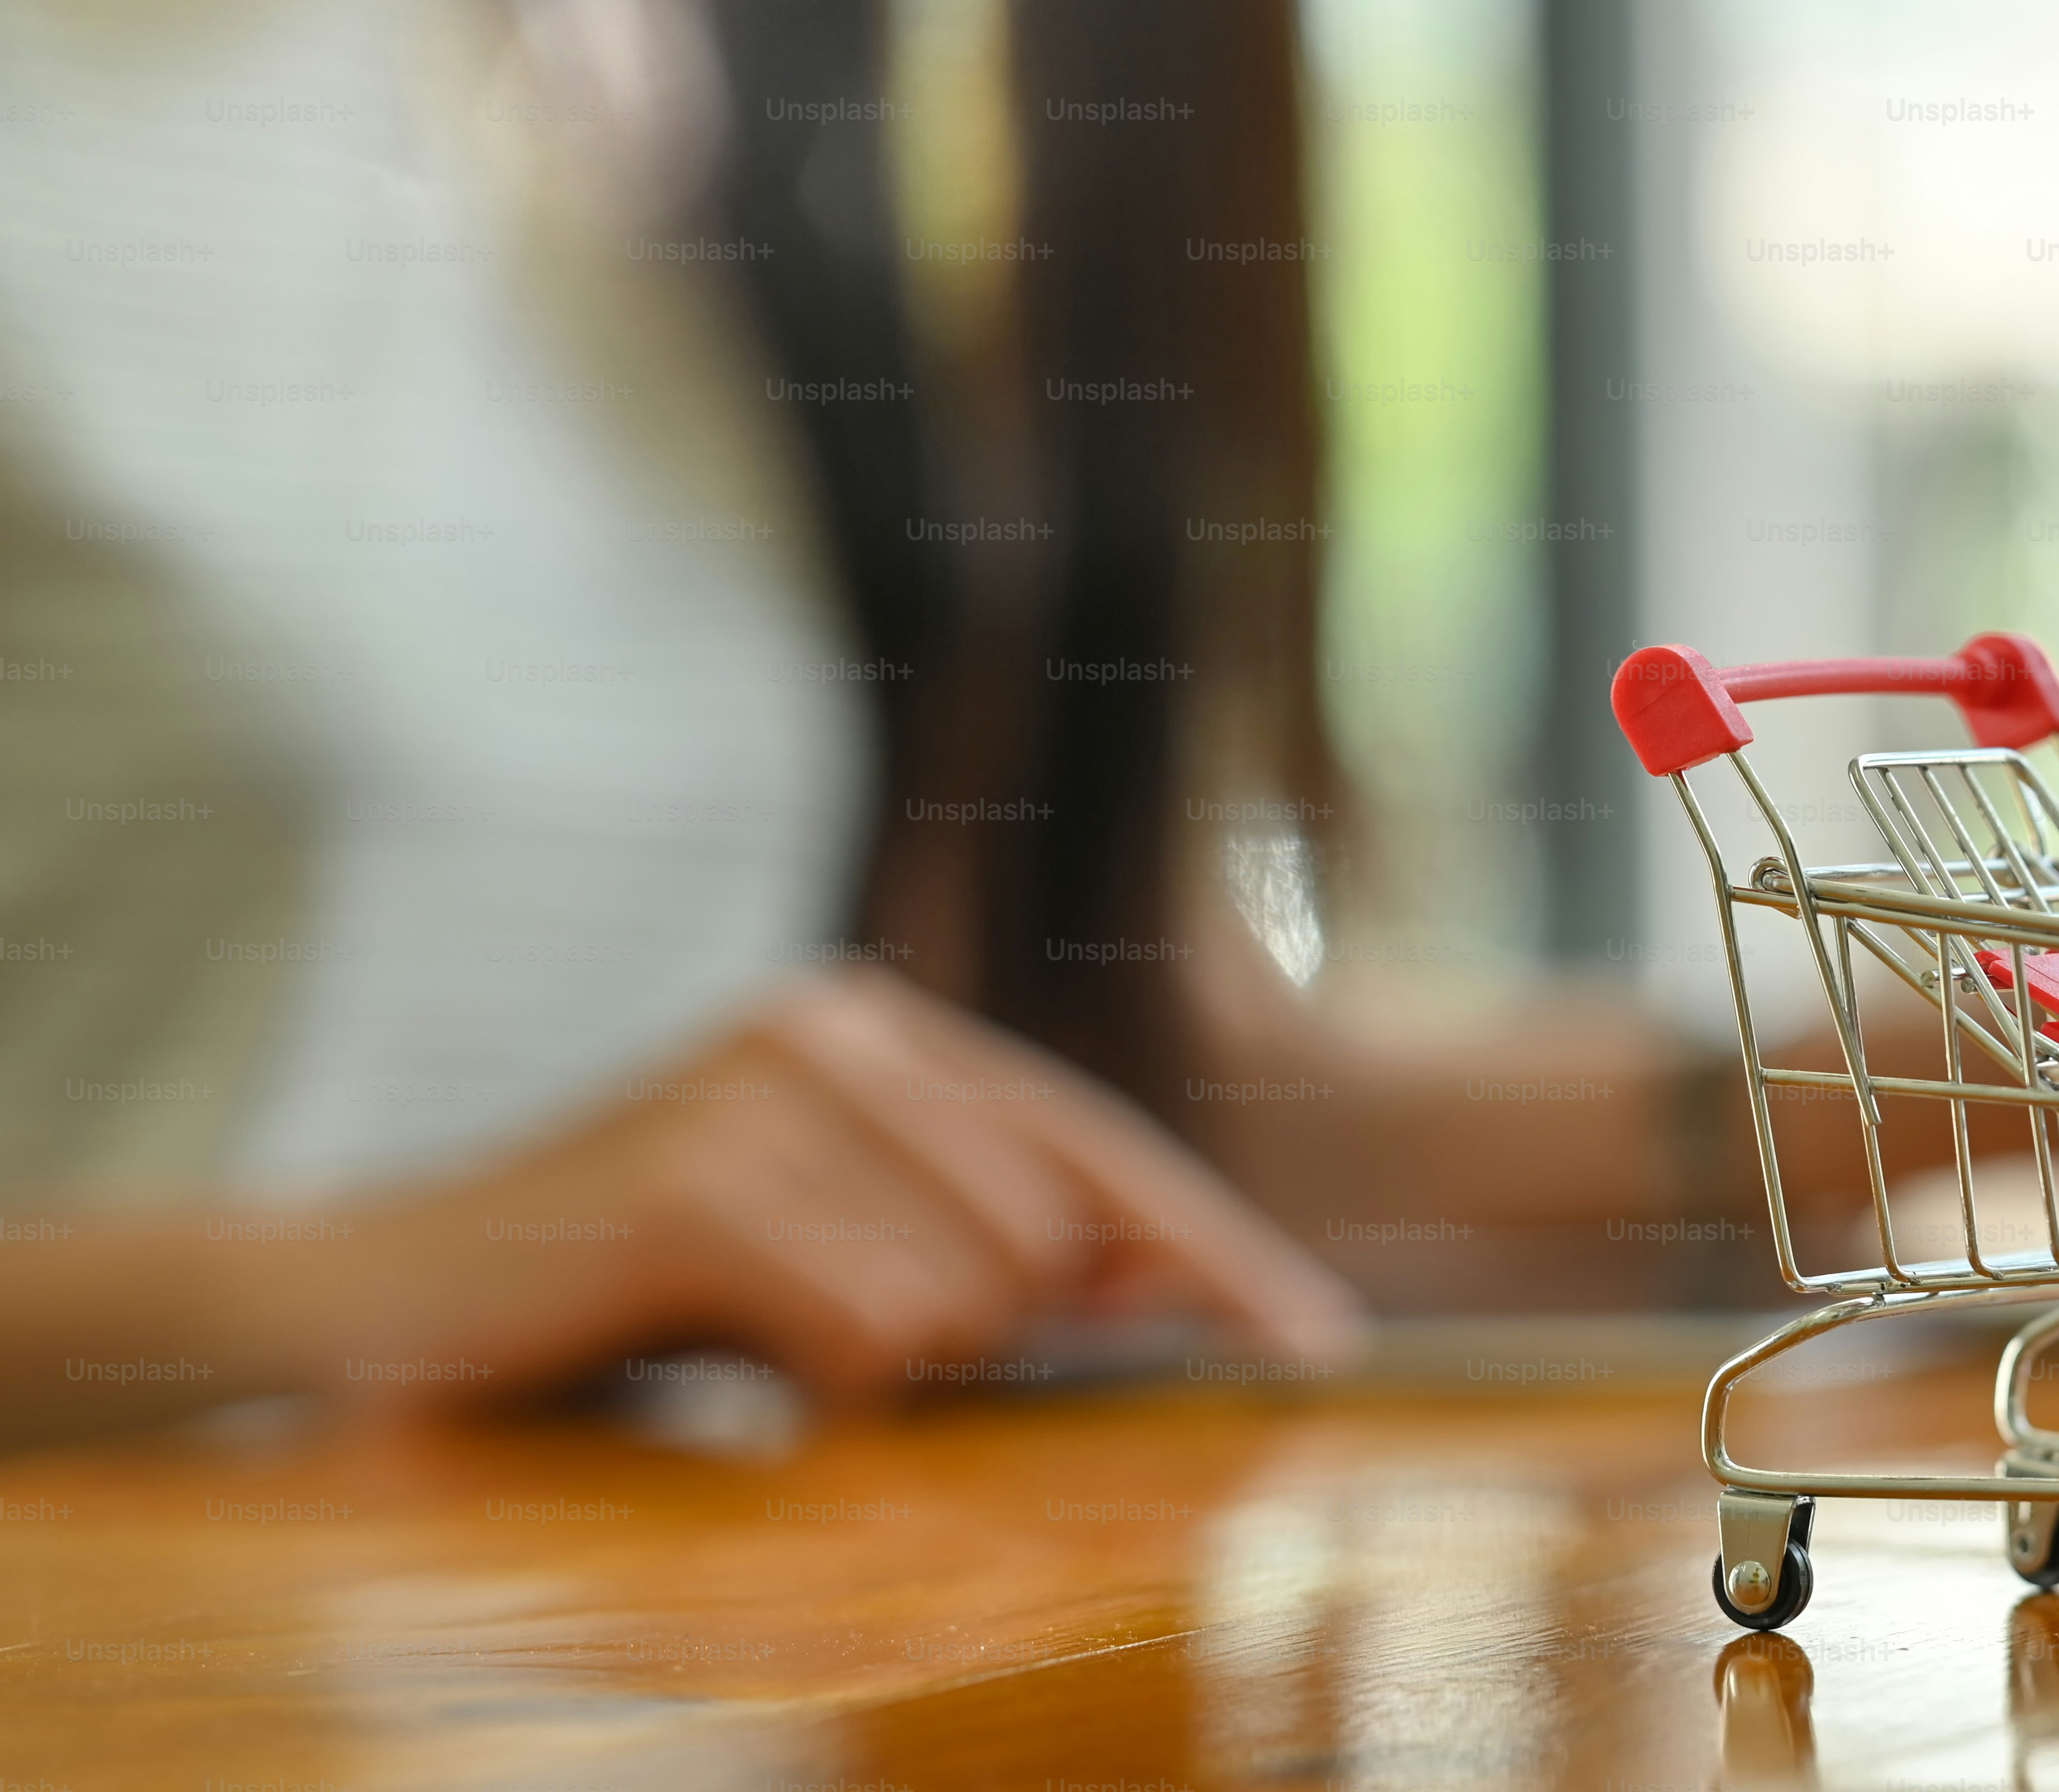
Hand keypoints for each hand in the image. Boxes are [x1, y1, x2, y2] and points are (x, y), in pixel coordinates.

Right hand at [275, 969, 1366, 1411]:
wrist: (385, 1299)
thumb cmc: (628, 1293)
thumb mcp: (831, 1249)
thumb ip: (981, 1247)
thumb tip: (1149, 1288)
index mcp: (876, 1032)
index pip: (1095, 1144)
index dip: (1214, 1251)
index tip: (1315, 1341)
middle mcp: (831, 1028)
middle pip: (1054, 1232)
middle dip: (997, 1338)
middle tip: (847, 1358)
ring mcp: (760, 1090)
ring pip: (971, 1294)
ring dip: (892, 1367)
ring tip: (773, 1354)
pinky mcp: (696, 1178)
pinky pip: (871, 1332)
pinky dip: (821, 1387)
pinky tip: (733, 1370)